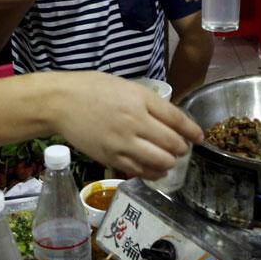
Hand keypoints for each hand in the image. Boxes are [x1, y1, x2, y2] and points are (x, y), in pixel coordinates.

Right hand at [60, 72, 204, 178]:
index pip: (177, 119)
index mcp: (141, 100)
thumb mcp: (127, 87)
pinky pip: (139, 171)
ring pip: (160, 161)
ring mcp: (123, 142)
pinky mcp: (111, 158)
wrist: (60, 102)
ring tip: (170, 161)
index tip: (199, 137)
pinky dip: (152, 173)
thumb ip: (149, 103)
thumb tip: (170, 120)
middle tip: (182, 149)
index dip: (192, 131)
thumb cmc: (93, 89)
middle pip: (172, 143)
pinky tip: (156, 171)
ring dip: (170, 163)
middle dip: (182, 149)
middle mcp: (135, 122)